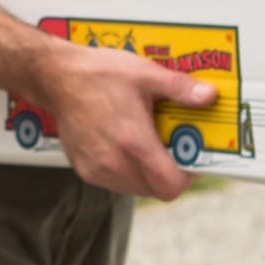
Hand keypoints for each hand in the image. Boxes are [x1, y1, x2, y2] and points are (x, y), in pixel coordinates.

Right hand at [26, 42, 215, 199]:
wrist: (56, 78)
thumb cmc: (96, 74)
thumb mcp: (145, 74)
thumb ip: (180, 89)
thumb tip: (208, 96)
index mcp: (133, 142)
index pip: (170, 185)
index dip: (187, 177)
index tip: (192, 159)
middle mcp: (114, 162)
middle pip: (156, 189)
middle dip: (169, 172)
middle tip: (172, 147)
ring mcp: (97, 169)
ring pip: (136, 188)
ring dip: (148, 174)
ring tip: (148, 144)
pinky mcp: (85, 169)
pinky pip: (116, 182)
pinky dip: (127, 171)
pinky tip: (126, 145)